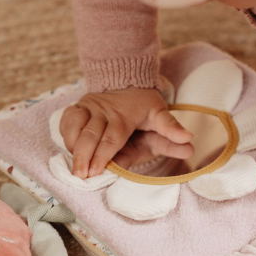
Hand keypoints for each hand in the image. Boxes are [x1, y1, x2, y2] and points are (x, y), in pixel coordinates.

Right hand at [60, 87, 192, 177]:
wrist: (126, 79)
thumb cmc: (144, 104)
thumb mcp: (160, 114)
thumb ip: (171, 129)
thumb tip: (189, 141)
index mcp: (124, 115)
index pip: (112, 138)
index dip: (103, 155)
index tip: (96, 172)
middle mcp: (103, 110)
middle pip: (90, 135)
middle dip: (83, 157)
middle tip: (80, 176)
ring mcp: (88, 107)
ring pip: (75, 127)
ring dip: (73, 147)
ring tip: (74, 168)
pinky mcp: (77, 106)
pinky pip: (67, 121)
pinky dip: (66, 135)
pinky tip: (69, 150)